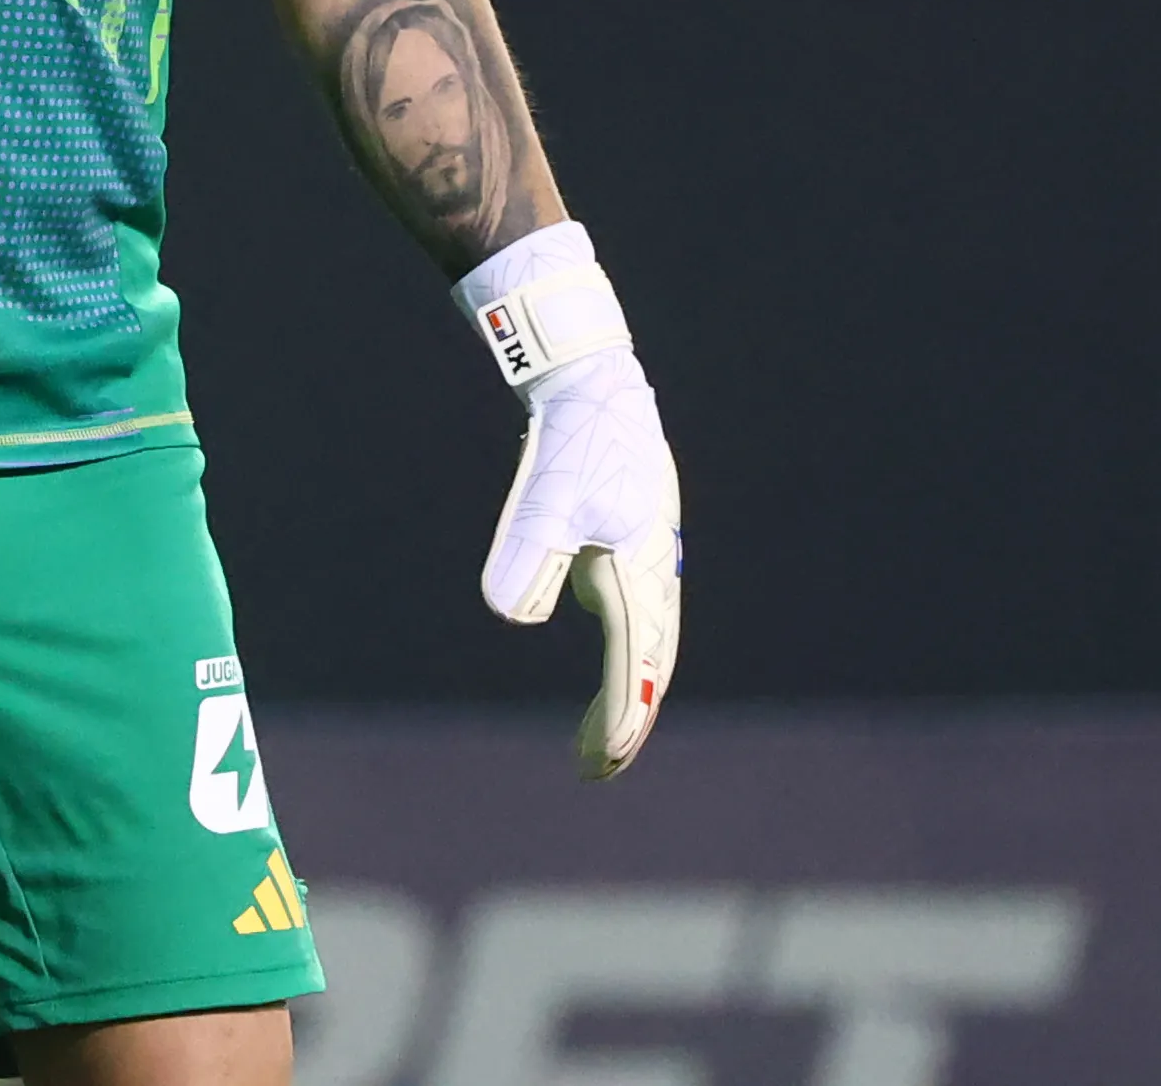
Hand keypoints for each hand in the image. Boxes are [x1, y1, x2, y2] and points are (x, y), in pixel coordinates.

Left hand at [484, 341, 682, 779]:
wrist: (592, 389)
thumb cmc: (573, 444)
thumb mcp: (545, 500)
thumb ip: (528, 554)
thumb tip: (509, 614)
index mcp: (638, 574)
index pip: (634, 664)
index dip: (622, 716)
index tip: (604, 760)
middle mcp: (650, 577)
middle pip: (647, 668)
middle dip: (625, 721)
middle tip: (597, 770)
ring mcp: (643, 566)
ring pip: (644, 649)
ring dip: (625, 697)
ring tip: (598, 746)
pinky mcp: (628, 552)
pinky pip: (634, 624)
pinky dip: (622, 663)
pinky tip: (608, 680)